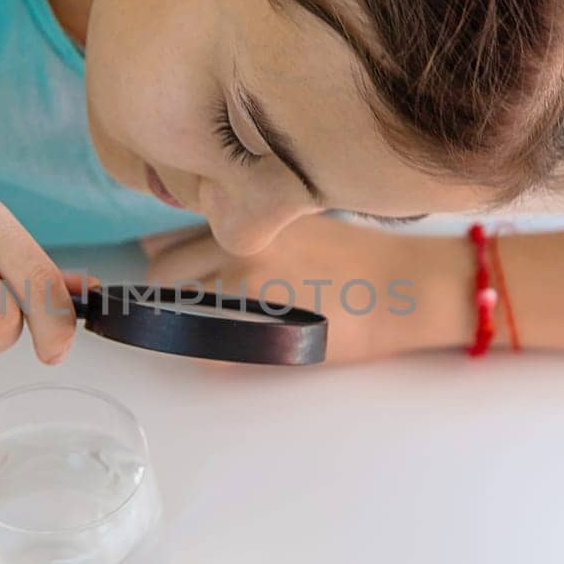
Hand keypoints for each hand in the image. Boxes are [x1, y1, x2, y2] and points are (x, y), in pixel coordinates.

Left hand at [141, 215, 468, 363]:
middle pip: (161, 272)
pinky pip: (204, 350)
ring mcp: (241, 285)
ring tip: (225, 321)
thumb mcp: (293, 217)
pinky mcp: (257, 327)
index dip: (168, 254)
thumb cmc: (356, 252)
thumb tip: (189, 242)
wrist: (402, 286)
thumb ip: (244, 224)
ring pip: (177, 311)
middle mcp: (231, 242)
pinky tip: (237, 345)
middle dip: (171, 289)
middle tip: (198, 300)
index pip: (167, 233)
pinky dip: (210, 353)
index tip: (175, 267)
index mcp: (241, 210)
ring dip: (189, 319)